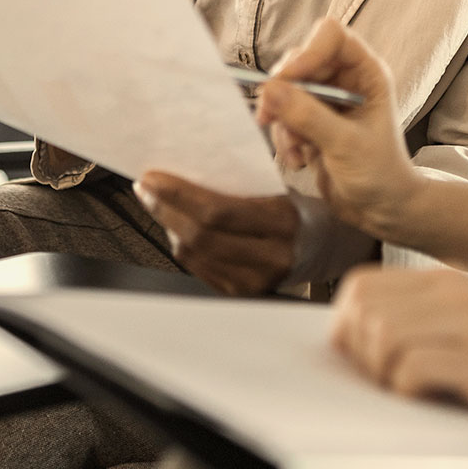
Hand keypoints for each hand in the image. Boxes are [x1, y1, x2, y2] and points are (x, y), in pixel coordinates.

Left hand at [134, 171, 298, 295]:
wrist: (321, 247)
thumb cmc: (295, 210)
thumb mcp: (275, 189)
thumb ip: (234, 186)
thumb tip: (181, 175)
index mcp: (282, 222)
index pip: (218, 210)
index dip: (178, 195)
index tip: (153, 177)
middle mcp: (271, 257)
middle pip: (200, 235)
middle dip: (165, 209)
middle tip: (146, 188)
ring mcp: (256, 281)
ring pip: (194, 255)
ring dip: (167, 227)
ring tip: (156, 204)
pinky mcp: (243, 293)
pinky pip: (198, 269)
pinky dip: (181, 246)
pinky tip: (176, 228)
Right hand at [253, 17, 419, 237]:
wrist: (381, 211)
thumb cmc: (380, 173)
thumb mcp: (345, 144)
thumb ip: (309, 116)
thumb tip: (269, 90)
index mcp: (365, 72)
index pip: (330, 36)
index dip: (307, 52)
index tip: (288, 81)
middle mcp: (344, 80)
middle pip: (299, 61)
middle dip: (283, 92)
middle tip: (270, 118)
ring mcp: (325, 101)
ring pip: (284, 90)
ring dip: (282, 122)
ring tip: (296, 152)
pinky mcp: (309, 122)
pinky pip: (282, 116)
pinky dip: (283, 138)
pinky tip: (297, 161)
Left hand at [330, 267, 467, 434]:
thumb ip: (426, 318)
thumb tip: (361, 339)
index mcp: (446, 282)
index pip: (360, 287)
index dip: (346, 326)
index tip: (361, 359)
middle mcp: (453, 295)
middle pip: (362, 311)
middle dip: (359, 354)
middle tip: (385, 382)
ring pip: (381, 338)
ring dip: (382, 374)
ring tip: (410, 392)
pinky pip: (413, 371)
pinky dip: (408, 392)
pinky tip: (433, 399)